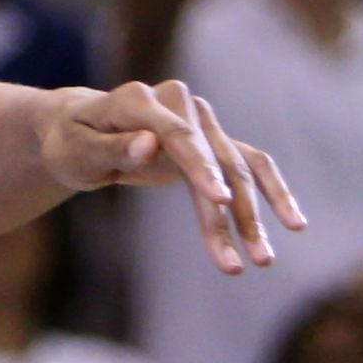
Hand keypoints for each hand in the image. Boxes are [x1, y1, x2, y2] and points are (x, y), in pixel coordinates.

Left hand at [40, 80, 305, 273]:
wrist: (77, 128)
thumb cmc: (69, 141)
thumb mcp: (76, 149)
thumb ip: (112, 147)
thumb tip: (150, 144)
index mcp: (138, 100)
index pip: (177, 133)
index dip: (199, 165)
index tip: (220, 199)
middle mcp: (177, 103)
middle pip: (214, 157)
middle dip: (230, 210)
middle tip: (242, 262)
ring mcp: (199, 120)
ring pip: (238, 166)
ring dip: (253, 214)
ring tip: (263, 261)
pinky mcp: (210, 140)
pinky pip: (249, 165)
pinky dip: (271, 193)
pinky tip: (293, 224)